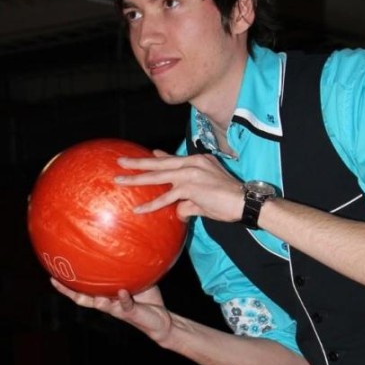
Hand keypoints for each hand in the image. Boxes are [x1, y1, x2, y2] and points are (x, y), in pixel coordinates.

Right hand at [51, 278, 172, 343]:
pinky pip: (125, 305)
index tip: (53, 275)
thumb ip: (130, 270)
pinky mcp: (130, 313)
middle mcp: (108, 303)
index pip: (84, 291)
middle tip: (56, 281)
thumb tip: (126, 247)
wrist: (161, 318)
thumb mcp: (137, 280)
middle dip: (69, 292)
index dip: (68, 286)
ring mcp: (118, 309)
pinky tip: (122, 291)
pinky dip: (123, 298)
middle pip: (84, 299)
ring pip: (102, 305)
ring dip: (95, 299)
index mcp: (106, 296)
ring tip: (88, 293)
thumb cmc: (147, 299)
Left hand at [115, 150, 243, 221]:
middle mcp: (192, 162)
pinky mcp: (189, 187)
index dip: (160, 157)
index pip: (174, 158)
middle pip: (159, 162)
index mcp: (198, 160)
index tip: (150, 154)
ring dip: (136, 180)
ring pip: (158, 176)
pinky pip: (166, 197)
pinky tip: (139, 209)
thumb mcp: (206, 196)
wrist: (245, 200)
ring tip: (119, 181)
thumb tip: (178, 210)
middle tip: (121, 162)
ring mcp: (190, 173)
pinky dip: (152, 204)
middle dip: (138, 162)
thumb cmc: (229, 200)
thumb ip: (189, 200)